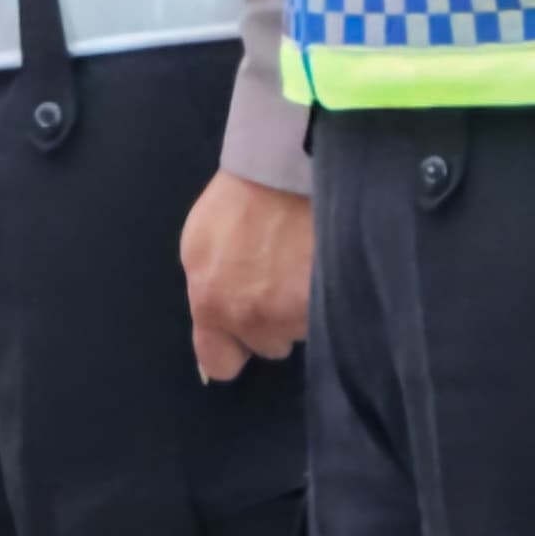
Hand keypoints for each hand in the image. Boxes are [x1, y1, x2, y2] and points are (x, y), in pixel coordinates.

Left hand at [180, 171, 312, 382]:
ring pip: (301, 330)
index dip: (233, 351)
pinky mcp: (327, 305)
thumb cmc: (239, 202)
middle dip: (273, 323)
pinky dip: (331, 298)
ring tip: (305, 268)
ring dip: (303, 310)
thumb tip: (219, 323)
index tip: (243, 338)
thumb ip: (209, 290)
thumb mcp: (203, 247)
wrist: (285, 173)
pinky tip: (327, 270)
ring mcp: (291, 315)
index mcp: (209, 303)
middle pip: (267, 345)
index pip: (218, 362)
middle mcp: (248, 318)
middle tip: (281, 283)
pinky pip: (331, 317)